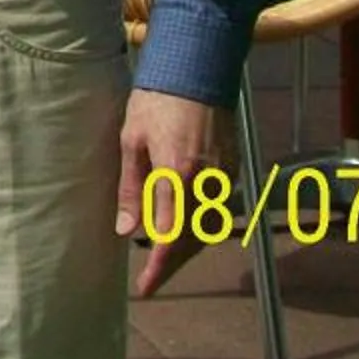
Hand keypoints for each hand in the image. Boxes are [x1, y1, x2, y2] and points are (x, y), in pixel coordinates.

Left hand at [118, 85, 229, 298]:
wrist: (196, 70)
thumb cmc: (156, 101)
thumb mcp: (131, 140)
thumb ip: (131, 188)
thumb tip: (126, 230)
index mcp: (177, 174)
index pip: (170, 236)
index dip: (160, 267)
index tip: (146, 287)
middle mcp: (206, 182)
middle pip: (192, 240)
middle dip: (172, 264)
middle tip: (151, 280)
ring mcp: (224, 178)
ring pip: (208, 229)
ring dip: (187, 248)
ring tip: (162, 260)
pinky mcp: (232, 171)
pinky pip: (216, 211)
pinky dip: (200, 226)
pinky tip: (181, 229)